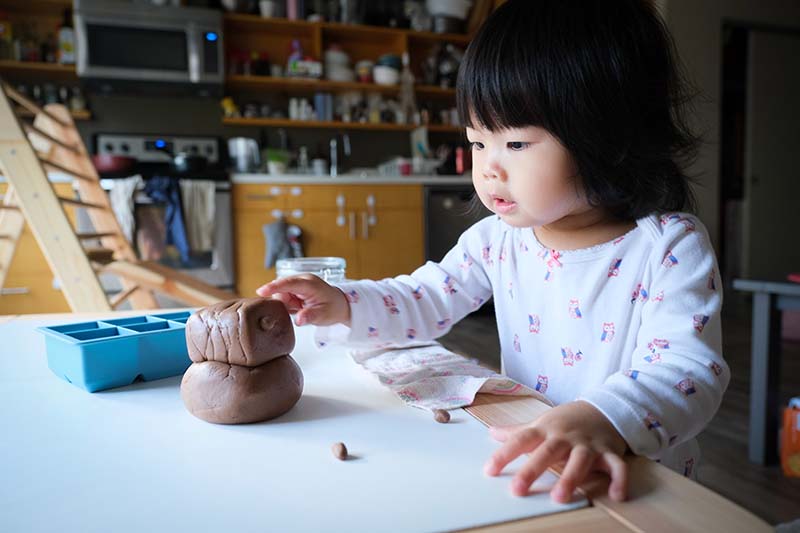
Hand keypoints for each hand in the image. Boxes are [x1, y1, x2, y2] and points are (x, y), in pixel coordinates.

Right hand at [256, 274, 350, 326]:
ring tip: (299, 309)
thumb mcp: (324, 315)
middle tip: (295, 310)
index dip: (274, 287)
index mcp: (309, 283)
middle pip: (281, 289)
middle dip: (281, 302)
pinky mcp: (294, 289)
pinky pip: (283, 297)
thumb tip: (299, 319)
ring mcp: (297, 284)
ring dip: (285, 304)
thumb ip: (310, 316)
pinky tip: (296, 308)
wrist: (339, 305)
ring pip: (280, 294)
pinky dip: (287, 305)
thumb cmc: (333, 308)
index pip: (289, 283)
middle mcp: (302, 281)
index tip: (261, 291)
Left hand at [485, 400, 628, 502]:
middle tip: (517, 489)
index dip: (505, 454)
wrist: (601, 407)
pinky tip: (616, 495)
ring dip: (570, 478)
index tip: (489, 470)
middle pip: (547, 452)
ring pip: (580, 460)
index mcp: (545, 430)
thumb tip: (491, 432)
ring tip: (559, 497)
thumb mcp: (540, 423)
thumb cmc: (566, 421)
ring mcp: (588, 444)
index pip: (521, 440)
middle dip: (532, 470)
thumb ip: (517, 432)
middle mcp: (565, 437)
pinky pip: (617, 466)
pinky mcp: (609, 452)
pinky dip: (619, 479)